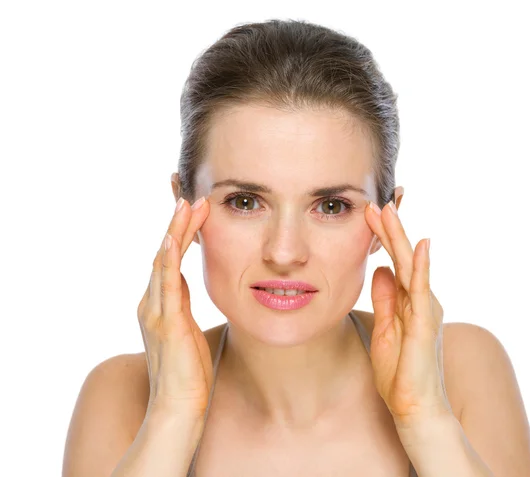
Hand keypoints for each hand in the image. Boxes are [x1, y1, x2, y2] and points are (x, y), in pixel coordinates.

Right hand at [136, 196, 211, 417]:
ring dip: (175, 232)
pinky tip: (171, 239)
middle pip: (163, 254)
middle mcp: (152, 303)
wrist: (180, 408)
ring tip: (187, 204)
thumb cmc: (188, 373)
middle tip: (190, 195)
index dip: (179, 233)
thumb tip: (184, 279)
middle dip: (177, 224)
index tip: (193, 209)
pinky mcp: (165, 323)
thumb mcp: (187, 329)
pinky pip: (165, 285)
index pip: (168, 259)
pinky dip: (166, 259)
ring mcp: (156, 312)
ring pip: (163, 262)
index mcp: (159, 304)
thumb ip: (181, 303)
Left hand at [365, 195, 451, 429]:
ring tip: (389, 211)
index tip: (368, 215)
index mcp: (410, 302)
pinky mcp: (426, 324)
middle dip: (389, 230)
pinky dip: (421, 266)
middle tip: (376, 203)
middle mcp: (422, 301)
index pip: (395, 263)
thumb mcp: (386, 328)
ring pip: (411, 267)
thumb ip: (386, 299)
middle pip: (403, 258)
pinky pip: (422, 290)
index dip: (383, 239)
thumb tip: (381, 271)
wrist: (415, 409)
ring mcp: (426, 310)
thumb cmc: (401, 374)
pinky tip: (419, 245)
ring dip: (399, 238)